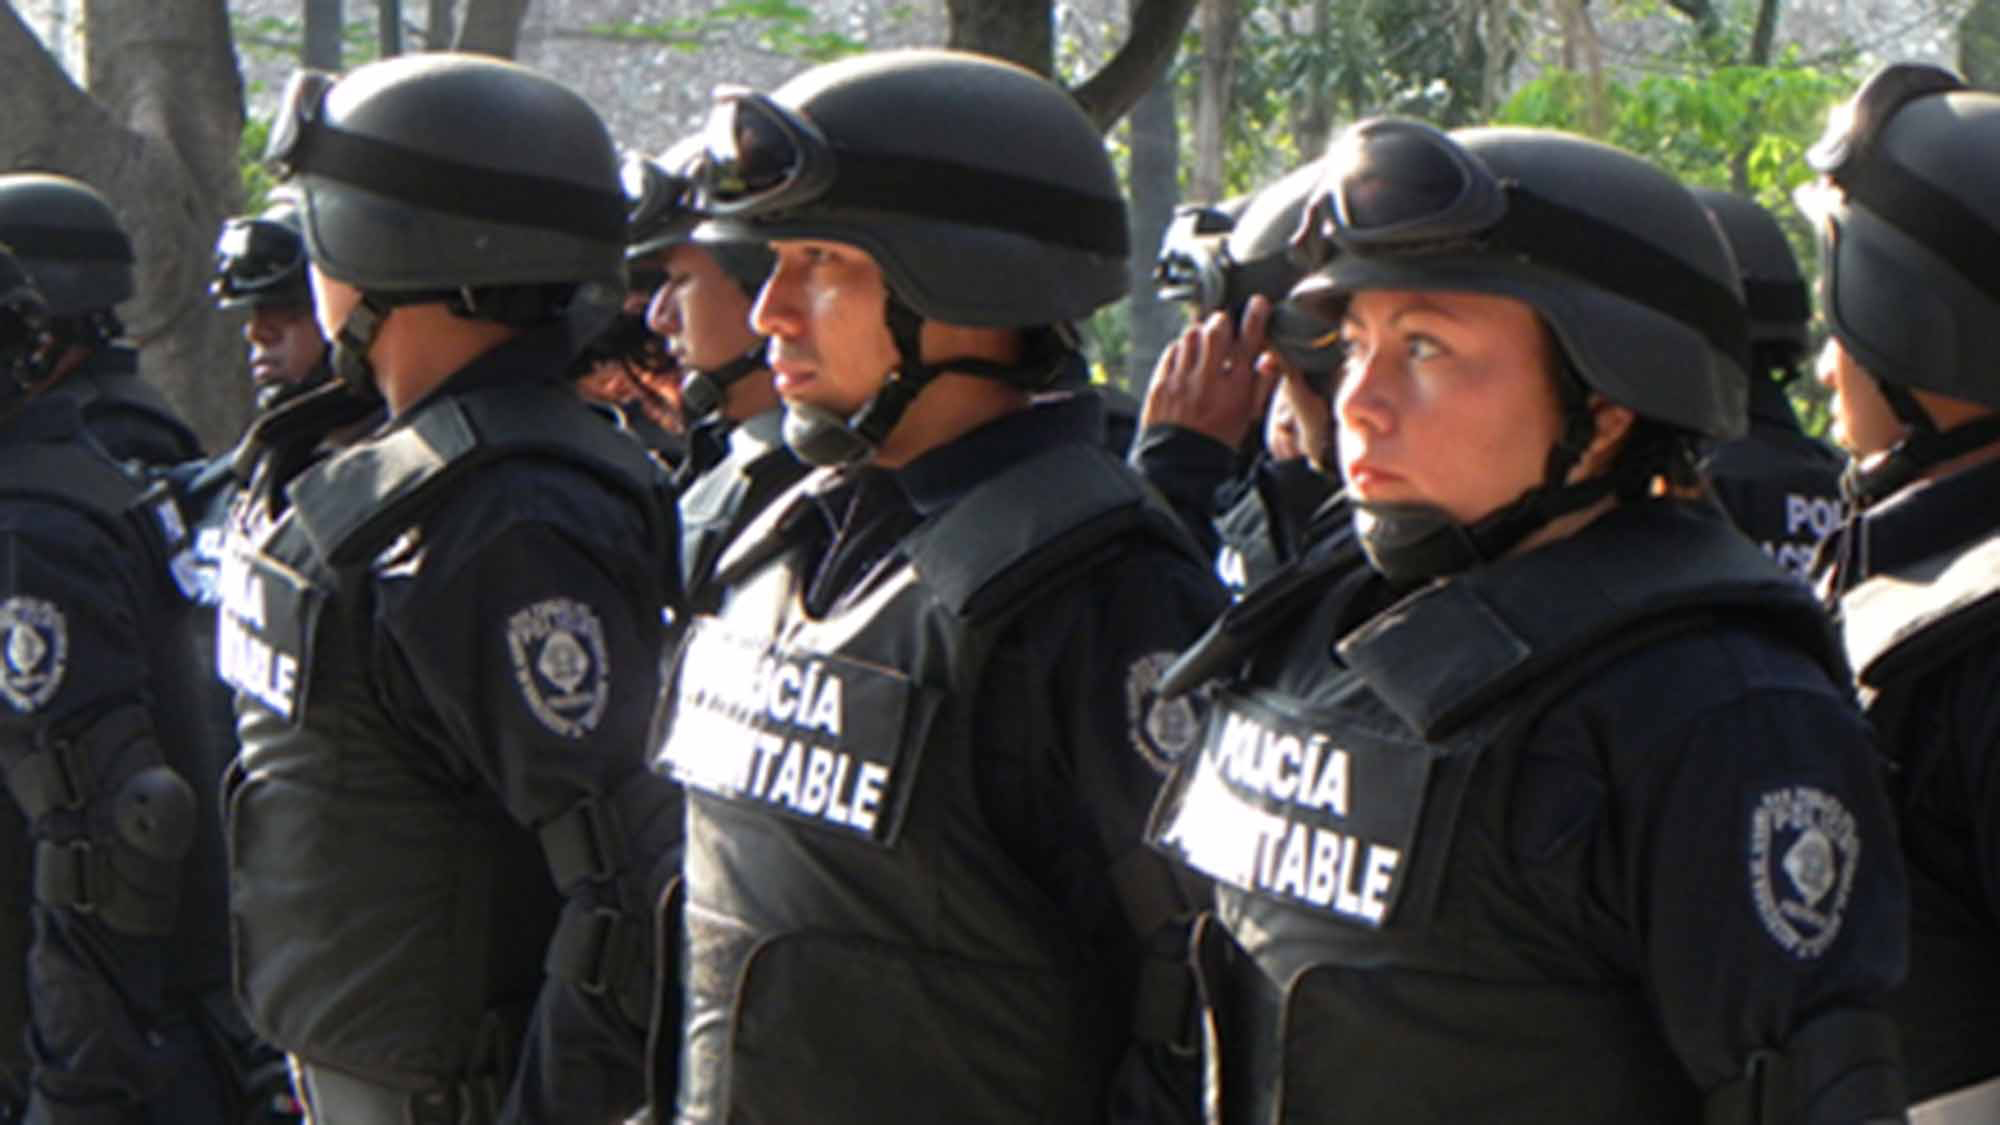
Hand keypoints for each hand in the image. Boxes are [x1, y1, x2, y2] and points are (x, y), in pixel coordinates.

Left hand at [1139, 296, 1281, 449]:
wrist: (1180, 464)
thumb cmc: (1218, 439)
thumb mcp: (1247, 417)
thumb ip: (1262, 385)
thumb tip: (1271, 358)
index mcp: (1234, 389)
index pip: (1248, 343)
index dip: (1255, 318)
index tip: (1258, 302)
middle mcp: (1207, 381)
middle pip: (1217, 330)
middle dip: (1222, 323)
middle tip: (1224, 328)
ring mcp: (1181, 381)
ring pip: (1192, 335)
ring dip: (1200, 334)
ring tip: (1204, 346)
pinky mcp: (1160, 383)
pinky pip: (1172, 350)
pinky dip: (1181, 349)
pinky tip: (1186, 361)